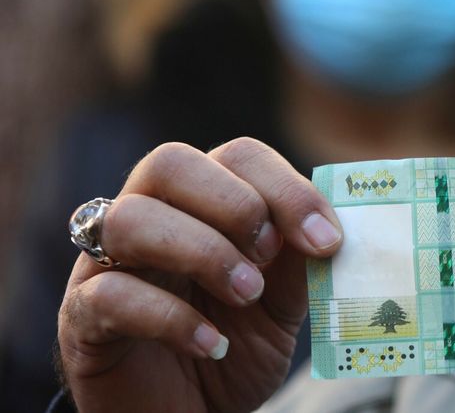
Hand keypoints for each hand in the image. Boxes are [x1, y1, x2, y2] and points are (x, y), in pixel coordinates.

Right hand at [57, 138, 342, 412]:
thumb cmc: (236, 344)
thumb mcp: (285, 303)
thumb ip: (300, 261)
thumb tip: (328, 228)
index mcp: (202, 202)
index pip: (238, 155)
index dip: (287, 187)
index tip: (326, 240)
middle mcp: (148, 217)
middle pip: (170, 162)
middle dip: (233, 202)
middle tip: (271, 254)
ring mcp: (105, 263)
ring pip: (129, 218)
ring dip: (202, 253)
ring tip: (247, 296)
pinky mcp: (82, 318)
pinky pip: (108, 294)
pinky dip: (169, 317)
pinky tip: (213, 344)